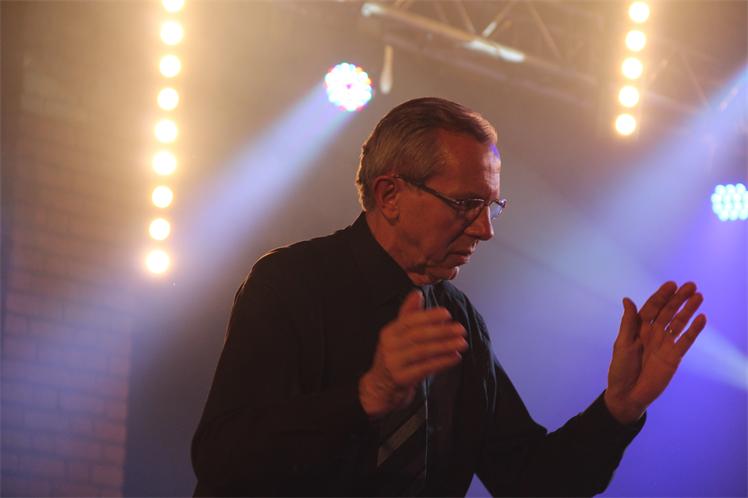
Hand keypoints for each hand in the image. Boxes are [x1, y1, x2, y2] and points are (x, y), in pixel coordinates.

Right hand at [359, 290, 467, 417]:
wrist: (381, 387)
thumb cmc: (395, 357)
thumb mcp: (398, 335)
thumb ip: (408, 315)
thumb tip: (417, 293)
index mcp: (389, 332)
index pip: (409, 320)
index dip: (429, 316)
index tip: (447, 314)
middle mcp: (389, 346)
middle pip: (417, 336)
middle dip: (441, 331)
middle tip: (460, 329)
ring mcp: (394, 363)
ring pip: (423, 351)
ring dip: (445, 346)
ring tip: (462, 343)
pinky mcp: (401, 379)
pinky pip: (425, 368)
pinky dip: (442, 362)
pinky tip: (455, 357)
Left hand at [605, 281, 706, 423]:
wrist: (628, 394)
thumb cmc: (620, 369)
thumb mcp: (622, 344)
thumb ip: (628, 323)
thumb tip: (627, 299)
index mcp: (638, 328)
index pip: (652, 308)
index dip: (661, 296)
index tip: (671, 284)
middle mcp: (653, 333)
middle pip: (668, 312)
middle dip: (678, 299)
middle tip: (690, 285)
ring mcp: (664, 344)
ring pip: (678, 323)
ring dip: (688, 310)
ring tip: (698, 296)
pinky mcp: (674, 356)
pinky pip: (686, 340)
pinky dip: (694, 330)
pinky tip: (701, 318)